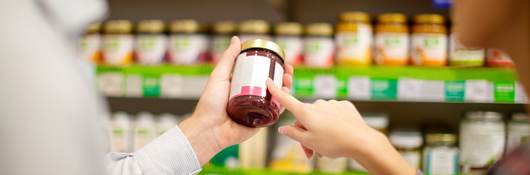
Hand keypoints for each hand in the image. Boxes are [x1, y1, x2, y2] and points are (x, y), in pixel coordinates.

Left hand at [179, 36, 293, 164]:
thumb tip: (236, 39)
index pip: (261, 73)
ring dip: (286, 88)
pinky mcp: (261, 122)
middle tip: (288, 70)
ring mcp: (257, 109)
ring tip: (288, 80)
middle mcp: (251, 97)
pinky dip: (283, 105)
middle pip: (272, 85)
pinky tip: (287, 96)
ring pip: (276, 97)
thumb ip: (228, 59)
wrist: (209, 129)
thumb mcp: (219, 76)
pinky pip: (274, 113)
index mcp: (242, 86)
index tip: (281, 59)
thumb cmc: (209, 104)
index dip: (272, 66)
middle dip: (283, 76)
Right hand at [266, 79, 415, 174]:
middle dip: (305, 133)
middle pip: (305, 118)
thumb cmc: (334, 143)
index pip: (286, 100)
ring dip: (319, 130)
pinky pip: (333, 114)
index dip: (276, 91)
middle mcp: (317, 104)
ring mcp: (331, 104)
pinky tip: (338, 134)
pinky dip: (332, 124)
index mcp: (306, 112)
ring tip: (326, 147)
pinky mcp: (344, 106)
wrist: (361, 141)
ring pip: (319, 117)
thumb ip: (293, 134)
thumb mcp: (309, 142)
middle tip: (311, 152)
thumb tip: (283, 129)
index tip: (268, 81)